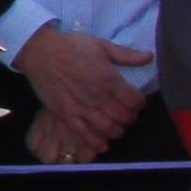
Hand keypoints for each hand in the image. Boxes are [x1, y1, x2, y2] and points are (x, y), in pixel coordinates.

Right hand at [12, 21, 148, 155]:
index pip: (135, 101)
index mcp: (110, 79)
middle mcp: (98, 96)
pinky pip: (85, 134)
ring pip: (108, 128)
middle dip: (130, 118)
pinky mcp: (66, 114)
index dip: (140, 103)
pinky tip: (103, 145)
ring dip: (117, 131)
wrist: (41, 51)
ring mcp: (82, 107)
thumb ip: (127, 55)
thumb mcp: (102, 45)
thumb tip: (149, 56)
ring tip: (117, 126)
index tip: (137, 102)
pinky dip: (97, 143)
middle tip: (128, 115)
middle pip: (124, 117)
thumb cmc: (72, 46)